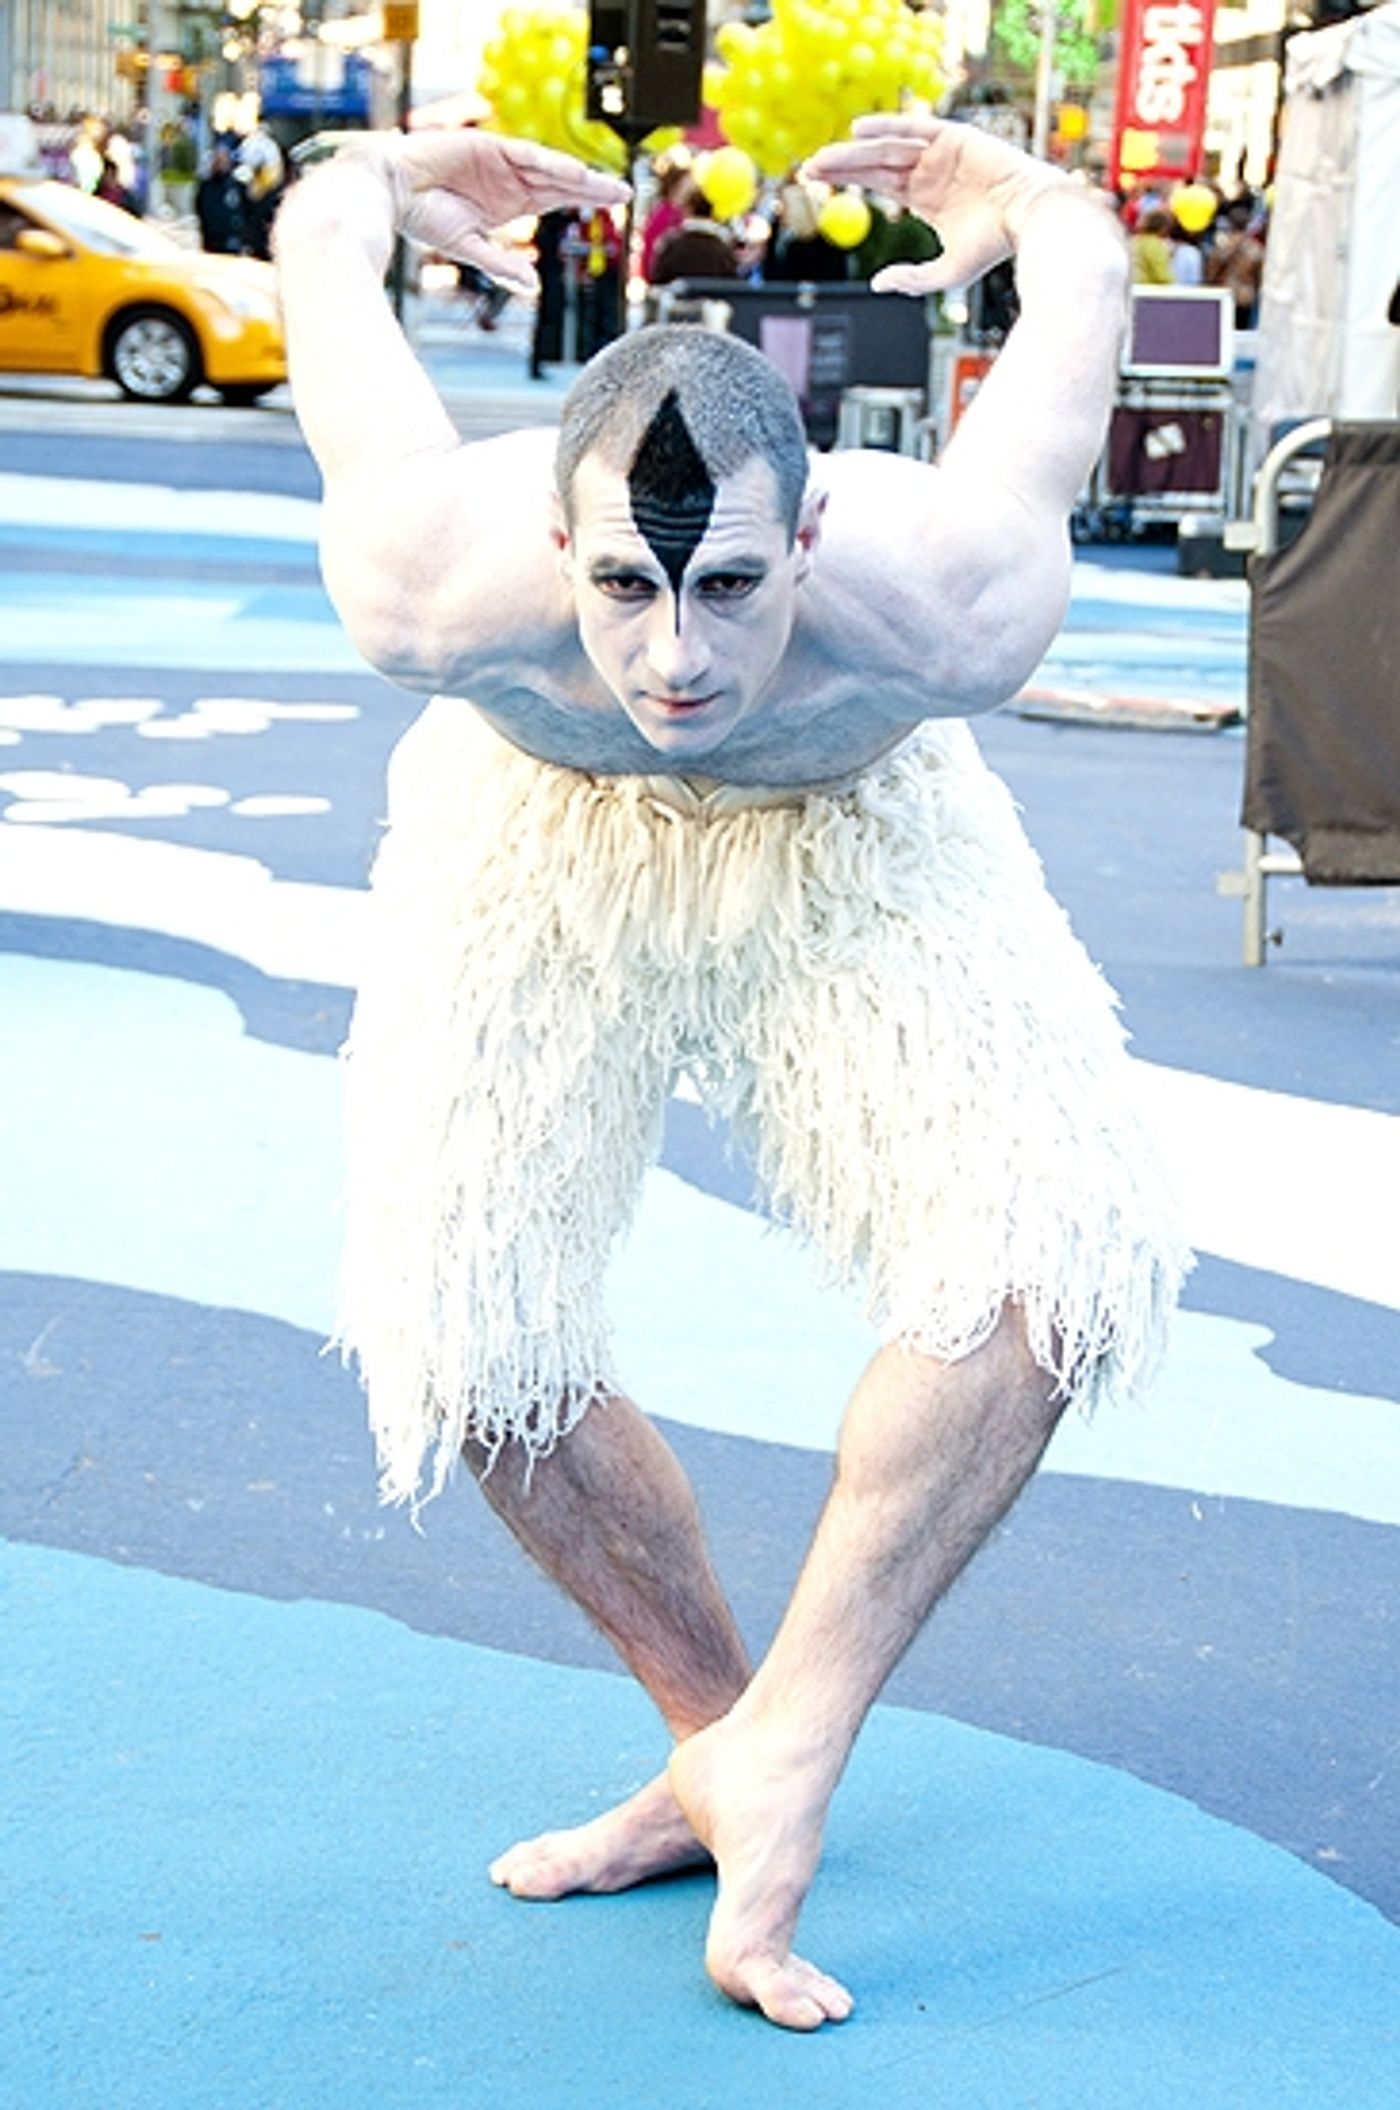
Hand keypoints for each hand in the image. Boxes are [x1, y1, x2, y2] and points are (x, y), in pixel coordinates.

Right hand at [322, 130, 629, 288]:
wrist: (389, 189)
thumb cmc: (421, 219)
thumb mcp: (469, 248)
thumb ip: (502, 266)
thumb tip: (532, 288)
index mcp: (507, 203)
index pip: (554, 199)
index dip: (582, 199)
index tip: (613, 205)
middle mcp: (509, 181)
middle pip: (559, 182)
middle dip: (592, 187)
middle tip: (624, 193)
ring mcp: (499, 162)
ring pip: (549, 168)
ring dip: (577, 176)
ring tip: (606, 185)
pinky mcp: (487, 147)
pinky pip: (526, 155)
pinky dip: (549, 163)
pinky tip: (572, 171)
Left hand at [804, 113, 1062, 295]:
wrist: (1030, 219)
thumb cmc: (996, 246)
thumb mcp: (947, 271)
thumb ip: (913, 280)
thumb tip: (877, 284)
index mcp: (926, 197)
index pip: (878, 182)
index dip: (848, 180)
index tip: (816, 182)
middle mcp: (929, 171)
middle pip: (875, 163)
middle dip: (841, 165)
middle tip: (807, 170)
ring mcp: (940, 152)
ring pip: (888, 148)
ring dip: (854, 152)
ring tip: (822, 159)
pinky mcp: (954, 136)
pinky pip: (914, 127)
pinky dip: (888, 126)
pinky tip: (858, 131)